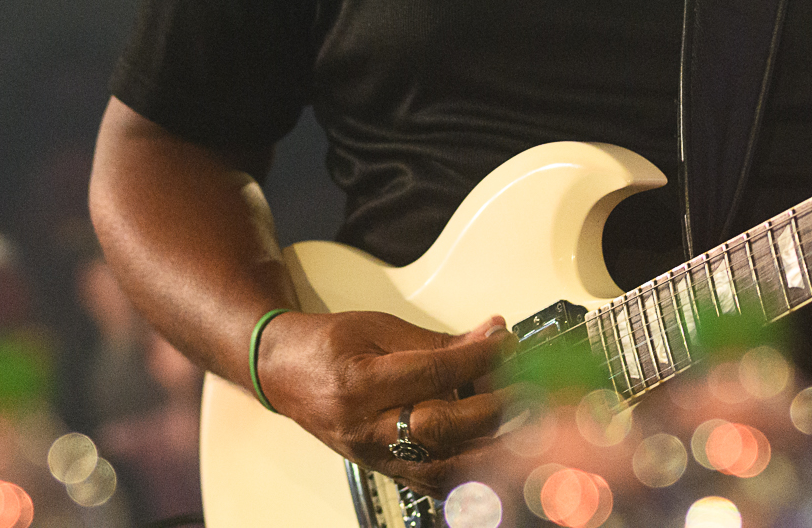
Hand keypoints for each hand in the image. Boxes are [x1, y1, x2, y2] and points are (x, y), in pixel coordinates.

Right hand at [256, 307, 517, 490]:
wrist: (283, 373)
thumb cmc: (328, 346)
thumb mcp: (380, 327)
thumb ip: (437, 339)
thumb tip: (491, 335)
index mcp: (360, 383)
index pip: (433, 373)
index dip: (478, 358)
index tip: (508, 344)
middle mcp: (365, 426)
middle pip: (439, 426)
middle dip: (492, 407)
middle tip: (528, 386)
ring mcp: (373, 454)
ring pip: (439, 467)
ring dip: (489, 450)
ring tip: (525, 429)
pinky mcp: (382, 469)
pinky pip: (430, 483)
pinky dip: (467, 474)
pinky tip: (497, 459)